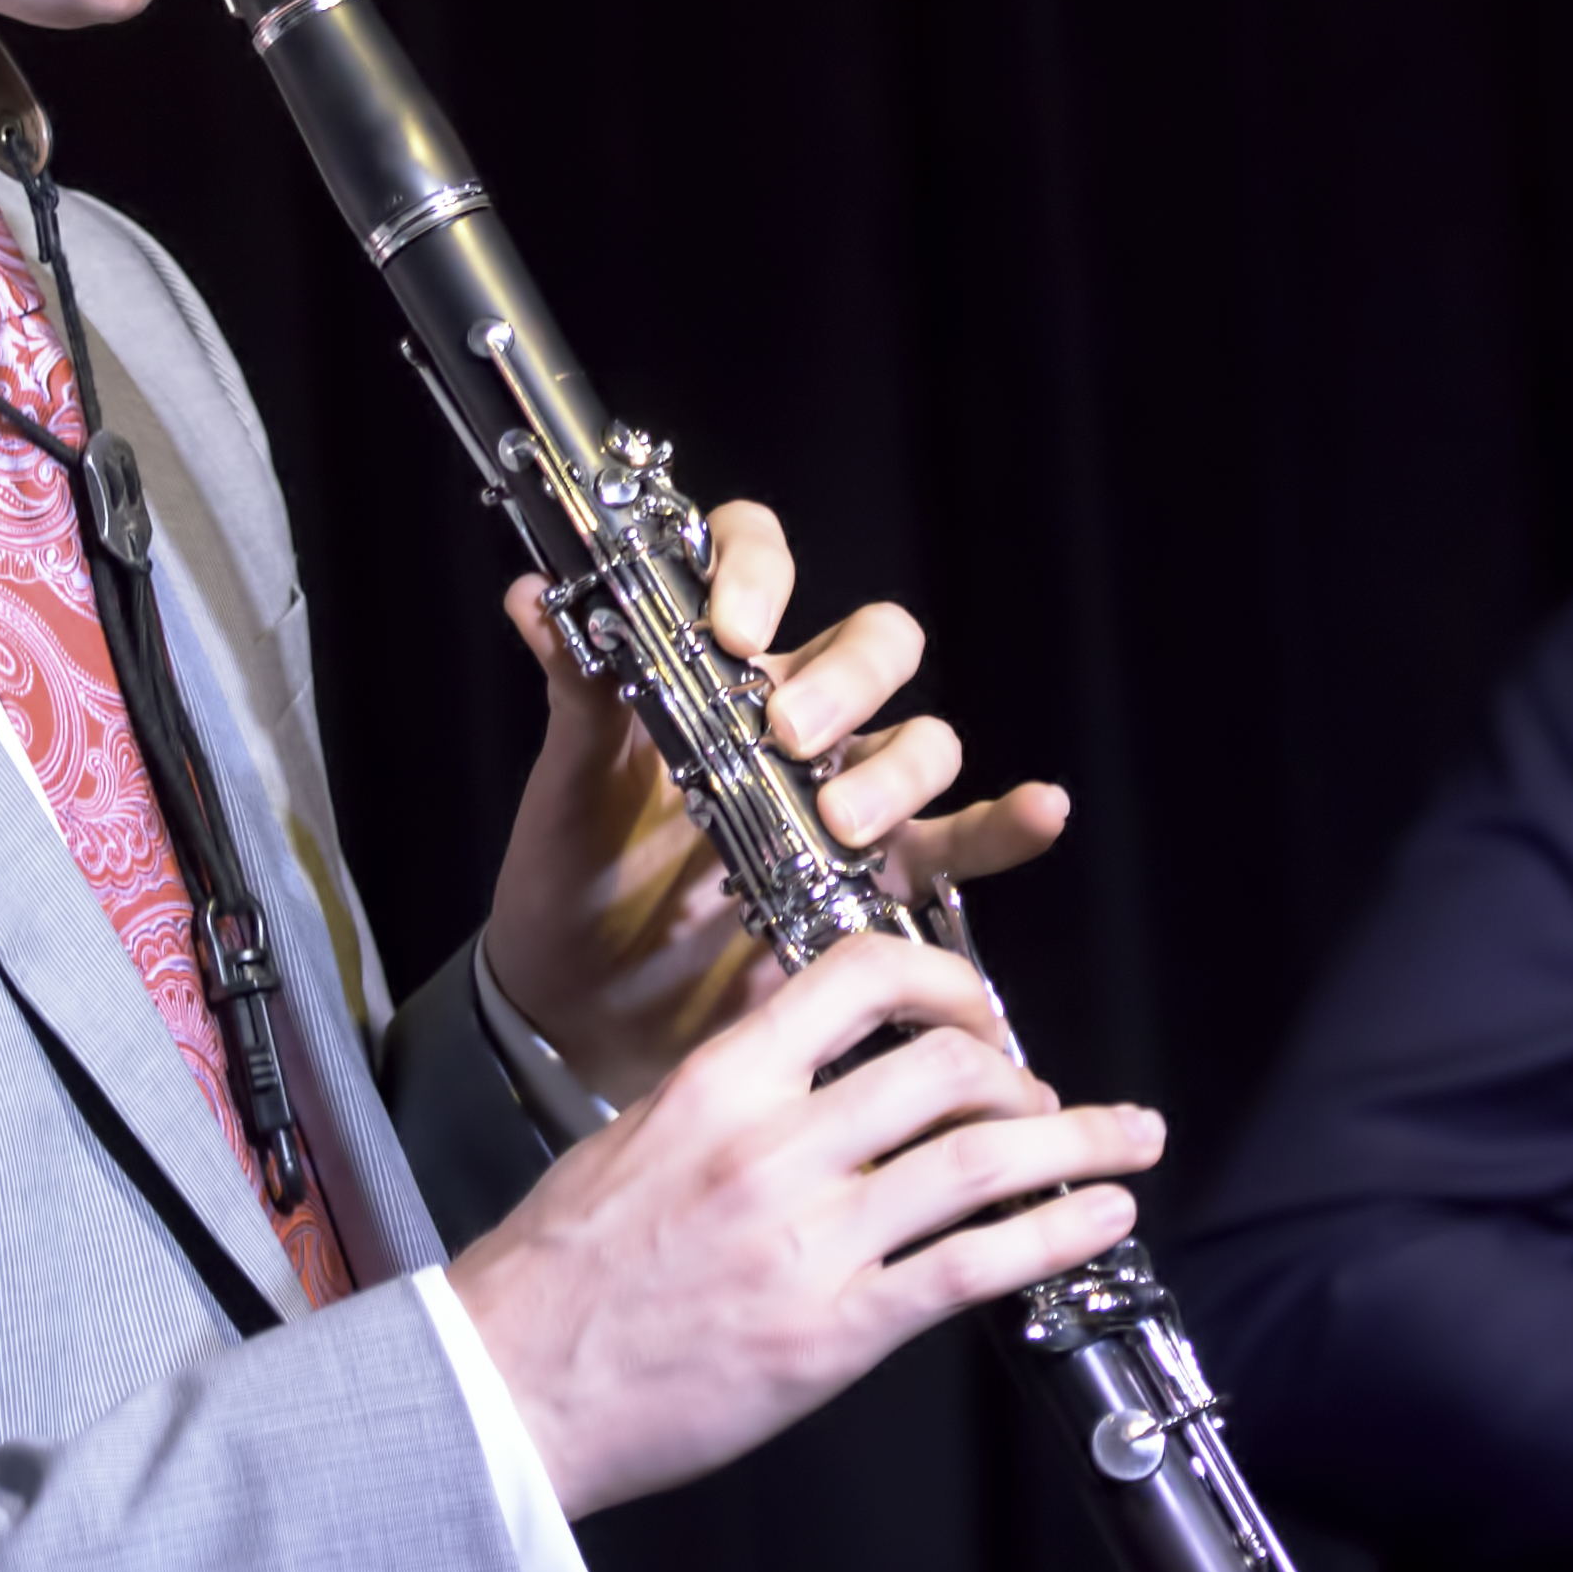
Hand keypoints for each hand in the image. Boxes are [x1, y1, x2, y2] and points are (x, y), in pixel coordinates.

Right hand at [445, 929, 1163, 1516]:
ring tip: (1128, 1142)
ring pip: (980, 1158)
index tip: (982, 1009)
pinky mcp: (833, 1330)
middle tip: (1048, 1099)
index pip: (858, 978)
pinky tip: (1102, 1221)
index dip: (946, 979)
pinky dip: (1056, 1234)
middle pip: (945, 1068)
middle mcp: (772, 1147)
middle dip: (1023, 1076)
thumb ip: (732, 1095)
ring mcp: (808, 1239)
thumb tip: (818, 1057)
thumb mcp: (633, 1138)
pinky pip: (972, 1265)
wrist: (504, 1389)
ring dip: (1077, 1144)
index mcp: (718, 1086)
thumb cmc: (560, 1275)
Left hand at [478, 502, 1075, 1111]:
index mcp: (718, 669)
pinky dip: (1008, 824)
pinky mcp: (877, 883)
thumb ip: (577, 689)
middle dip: (846, 680)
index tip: (730, 629)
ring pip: (922, 740)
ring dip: (898, 768)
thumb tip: (532, 598)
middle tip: (790, 738)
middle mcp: (797, 718)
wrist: (579, 1007)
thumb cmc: (570, 876)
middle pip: (874, 646)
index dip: (760, 572)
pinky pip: (963, 842)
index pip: (761, 563)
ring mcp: (845, 798)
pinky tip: (1039, 808)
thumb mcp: (568, 782)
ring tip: (841, 825)